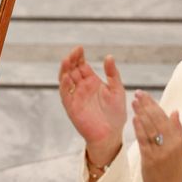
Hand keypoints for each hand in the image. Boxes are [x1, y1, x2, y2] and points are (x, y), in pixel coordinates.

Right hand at [59, 46, 125, 165]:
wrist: (111, 134)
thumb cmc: (116, 114)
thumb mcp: (117, 90)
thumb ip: (112, 74)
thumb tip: (109, 56)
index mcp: (92, 82)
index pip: (82, 65)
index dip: (79, 56)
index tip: (80, 48)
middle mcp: (81, 87)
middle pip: (72, 69)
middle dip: (71, 60)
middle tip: (73, 52)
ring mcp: (75, 96)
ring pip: (65, 79)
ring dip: (65, 70)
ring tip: (67, 60)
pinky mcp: (71, 106)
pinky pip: (65, 94)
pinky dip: (64, 85)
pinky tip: (67, 77)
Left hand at [131, 90, 181, 181]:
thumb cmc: (172, 170)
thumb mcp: (179, 149)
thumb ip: (176, 130)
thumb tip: (174, 111)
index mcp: (178, 141)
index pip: (166, 118)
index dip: (155, 105)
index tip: (146, 95)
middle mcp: (171, 145)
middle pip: (158, 121)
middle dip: (147, 105)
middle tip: (138, 93)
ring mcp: (161, 152)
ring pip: (150, 129)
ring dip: (141, 113)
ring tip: (134, 102)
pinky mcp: (150, 160)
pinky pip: (144, 141)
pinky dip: (139, 129)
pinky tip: (134, 119)